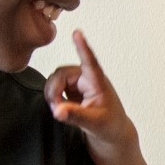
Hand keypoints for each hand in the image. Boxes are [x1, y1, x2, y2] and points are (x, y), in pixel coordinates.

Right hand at [45, 30, 138, 153]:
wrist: (111, 132)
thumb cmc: (109, 124)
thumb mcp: (93, 123)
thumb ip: (75, 116)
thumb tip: (57, 111)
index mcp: (98, 81)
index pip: (90, 61)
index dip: (82, 47)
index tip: (78, 33)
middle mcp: (87, 77)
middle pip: (61, 73)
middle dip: (54, 91)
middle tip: (58, 109)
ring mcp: (78, 81)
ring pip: (55, 79)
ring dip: (53, 95)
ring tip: (61, 110)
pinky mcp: (71, 87)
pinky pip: (54, 86)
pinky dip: (53, 97)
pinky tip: (62, 108)